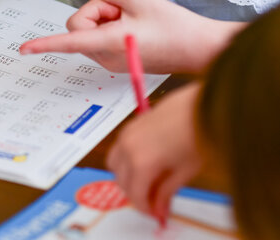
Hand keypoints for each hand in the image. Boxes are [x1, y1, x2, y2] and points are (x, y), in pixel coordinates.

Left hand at [19, 0, 239, 73]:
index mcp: (109, 43)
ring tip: (135, 19)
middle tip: (124, 9)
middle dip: (97, 10)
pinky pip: (100, 36)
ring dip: (107, 17)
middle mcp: (105, 57)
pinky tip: (136, 27)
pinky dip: (112, 26)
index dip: (45, 43)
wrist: (198, 48)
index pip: (69, 41)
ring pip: (90, 29)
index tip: (24, 50)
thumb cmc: (172, 25)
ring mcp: (110, 62)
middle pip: (80, 23)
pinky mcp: (116, 61)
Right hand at [106, 83, 202, 218]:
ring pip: (115, 164)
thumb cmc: (198, 133)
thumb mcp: (185, 170)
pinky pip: (119, 148)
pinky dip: (127, 160)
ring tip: (148, 181)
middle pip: (121, 181)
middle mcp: (128, 148)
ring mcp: (127, 134)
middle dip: (136, 193)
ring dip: (127, 176)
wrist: (203, 104)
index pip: (135, 194)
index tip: (156, 213)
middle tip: (154, 201)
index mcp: (141, 162)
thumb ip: (167, 191)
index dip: (146, 208)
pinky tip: (147, 162)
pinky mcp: (131, 125)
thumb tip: (160, 207)